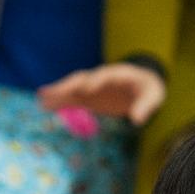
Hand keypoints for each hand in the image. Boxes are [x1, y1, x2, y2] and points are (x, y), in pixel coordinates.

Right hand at [37, 62, 165, 125]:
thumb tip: (137, 120)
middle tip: (53, 91)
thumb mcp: (154, 96)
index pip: (105, 76)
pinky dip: (58, 101)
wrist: (143, 85)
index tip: (87, 89)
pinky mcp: (88, 97)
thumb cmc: (149, 89)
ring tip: (41, 98)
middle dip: (68, 85)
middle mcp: (101, 78)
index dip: (96, 81)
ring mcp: (92, 87)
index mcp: (118, 74)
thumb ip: (145, 105)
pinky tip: (44, 104)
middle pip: (82, 79)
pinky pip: (71, 98)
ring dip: (57, 92)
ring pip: (72, 87)